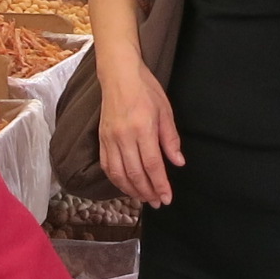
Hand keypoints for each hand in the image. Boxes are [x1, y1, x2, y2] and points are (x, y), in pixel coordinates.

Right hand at [97, 57, 184, 205]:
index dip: (160, 184)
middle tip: (158, 202)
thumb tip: (178, 162)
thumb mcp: (165, 111)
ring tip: (144, 198)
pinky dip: (116, 180)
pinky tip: (126, 186)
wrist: (119, 76)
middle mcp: (124, 136)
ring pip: (119, 174)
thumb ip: (170, 139)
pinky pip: (107, 166)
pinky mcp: (101, 139)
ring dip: (132, 190)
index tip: (167, 198)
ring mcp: (110, 139)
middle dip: (147, 192)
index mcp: (143, 128)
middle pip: (135, 173)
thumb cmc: (146, 90)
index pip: (152, 165)